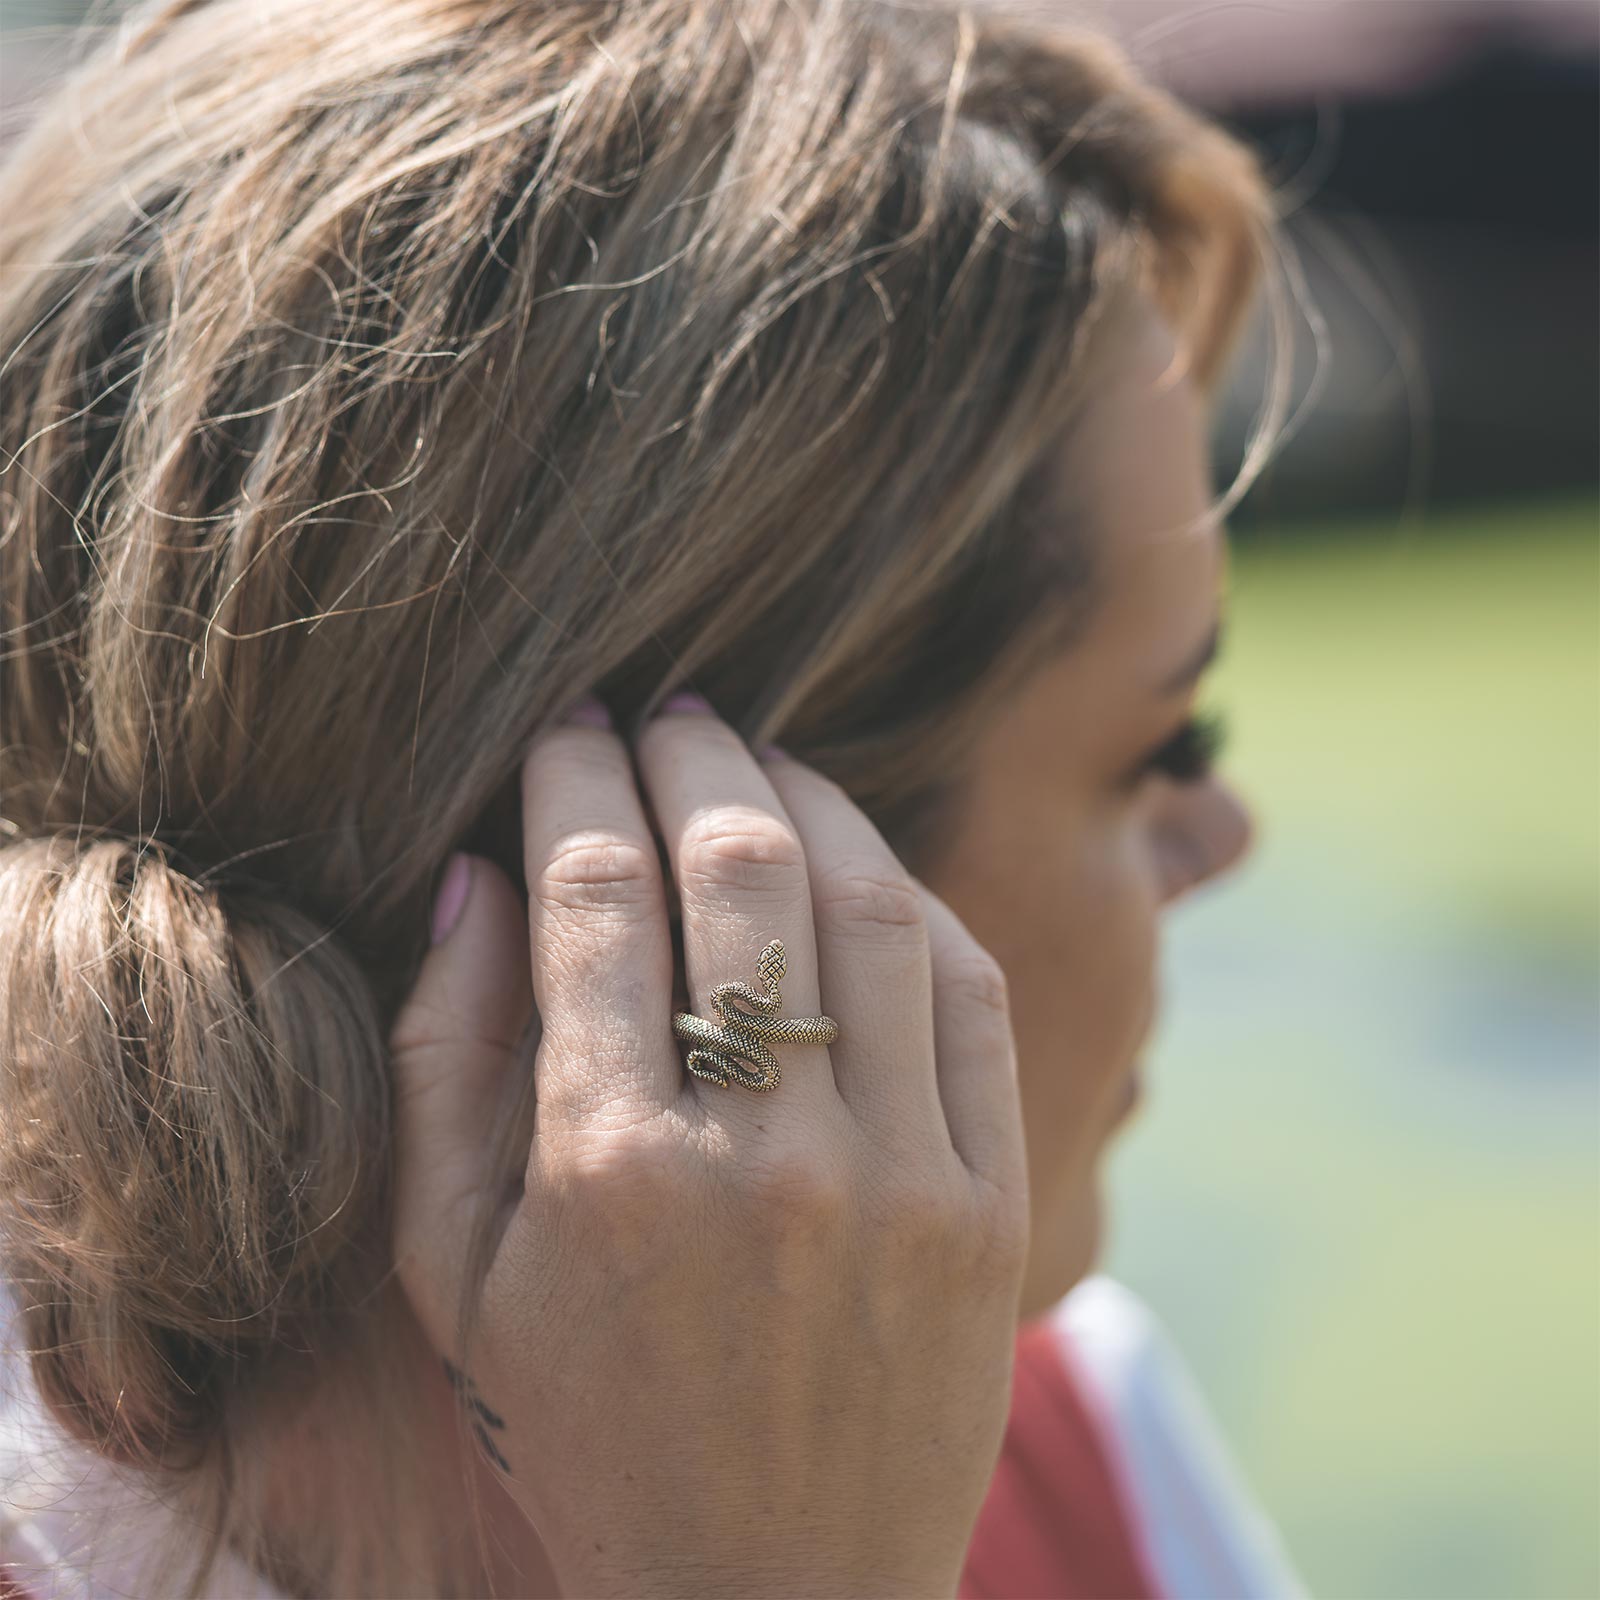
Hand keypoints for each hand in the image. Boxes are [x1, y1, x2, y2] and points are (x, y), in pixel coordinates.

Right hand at [388, 696, 1029, 1598]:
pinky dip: (912, 899)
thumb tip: (476, 875)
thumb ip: (443, 1064)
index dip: (575, 776)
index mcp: (608, 1169)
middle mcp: (765, 1156)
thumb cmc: (586, 1429)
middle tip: (666, 709)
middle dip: (693, 751)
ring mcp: (901, 1177)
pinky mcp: (993, 1204)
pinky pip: (969, 992)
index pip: (596, 891)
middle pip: (740, 862)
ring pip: (869, 899)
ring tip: (759, 763)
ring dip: (808, 797)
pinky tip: (860, 868)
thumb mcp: (453, 1276)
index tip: (568, 726)